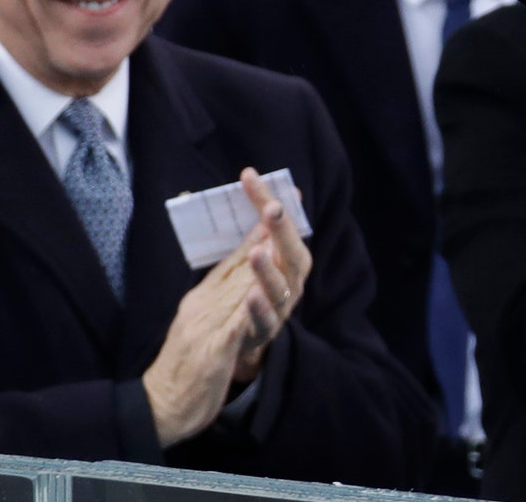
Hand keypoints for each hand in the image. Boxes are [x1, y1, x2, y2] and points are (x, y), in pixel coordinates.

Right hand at [142, 212, 279, 446]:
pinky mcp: (212, 355)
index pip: (232, 256)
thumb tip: (251, 251)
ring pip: (236, 293)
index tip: (274, 200)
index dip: (255, 228)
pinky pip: (232, 331)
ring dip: (254, 268)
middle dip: (260, 236)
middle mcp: (203, 307)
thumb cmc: (188, 362)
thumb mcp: (204, 317)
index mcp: (203, 298)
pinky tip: (256, 297)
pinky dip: (245, 313)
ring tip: (268, 242)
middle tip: (276, 206)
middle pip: (237, 267)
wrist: (161, 406)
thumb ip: (225, 286)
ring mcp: (206, 329)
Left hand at [230, 167, 312, 382]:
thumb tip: (279, 198)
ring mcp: (278, 310)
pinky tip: (251, 295)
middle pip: (293, 254)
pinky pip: (263, 321)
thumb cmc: (243, 301)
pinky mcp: (261, 335)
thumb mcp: (249, 264)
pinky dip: (259, 308)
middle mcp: (290, 284)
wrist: (232, 351)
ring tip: (258, 251)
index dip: (266, 200)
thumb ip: (261, 236)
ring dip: (270, 269)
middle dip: (283, 231)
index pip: (280, 226)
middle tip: (272, 208)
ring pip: (282, 288)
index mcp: (286, 263)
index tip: (248, 175)